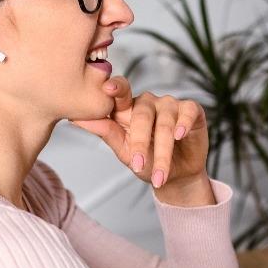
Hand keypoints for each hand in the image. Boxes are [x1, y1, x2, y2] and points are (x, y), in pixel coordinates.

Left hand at [71, 76, 213, 205]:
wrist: (175, 178)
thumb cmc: (147, 162)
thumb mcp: (123, 150)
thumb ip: (104, 131)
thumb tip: (75, 118)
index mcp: (128, 108)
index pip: (120, 91)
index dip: (114, 89)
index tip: (107, 90)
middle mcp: (149, 102)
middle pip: (142, 114)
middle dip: (140, 142)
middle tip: (138, 164)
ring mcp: (171, 104)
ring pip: (165, 120)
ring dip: (163, 149)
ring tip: (161, 173)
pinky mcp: (192, 110)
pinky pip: (188, 110)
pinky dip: (184, 122)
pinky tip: (180, 135)